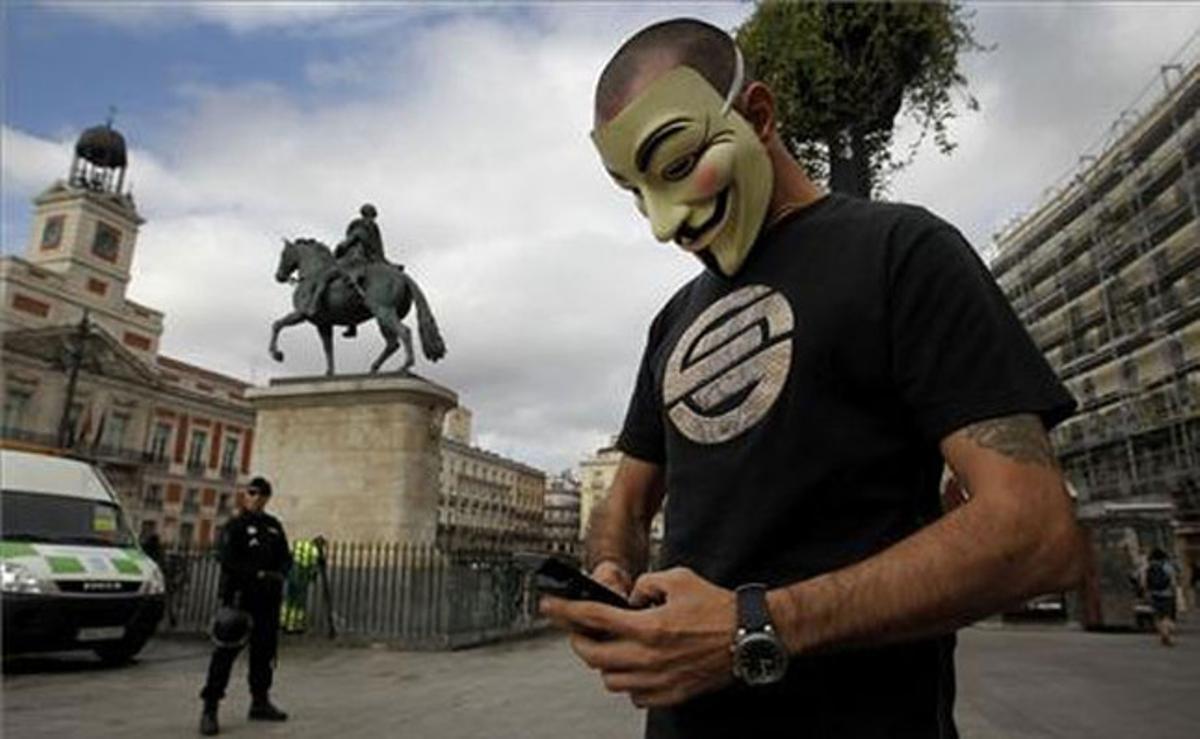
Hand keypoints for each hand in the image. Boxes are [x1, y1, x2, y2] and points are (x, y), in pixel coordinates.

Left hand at [541, 567, 736, 707]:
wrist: (749, 636)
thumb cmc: (718, 609)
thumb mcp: (678, 579)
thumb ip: (646, 584)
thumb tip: (631, 595)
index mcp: (648, 626)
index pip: (593, 618)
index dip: (565, 611)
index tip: (550, 607)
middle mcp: (649, 657)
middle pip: (593, 655)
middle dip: (579, 640)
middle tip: (579, 630)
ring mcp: (658, 680)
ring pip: (610, 679)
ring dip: (604, 662)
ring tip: (612, 647)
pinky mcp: (670, 694)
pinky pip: (634, 695)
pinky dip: (628, 682)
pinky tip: (636, 666)